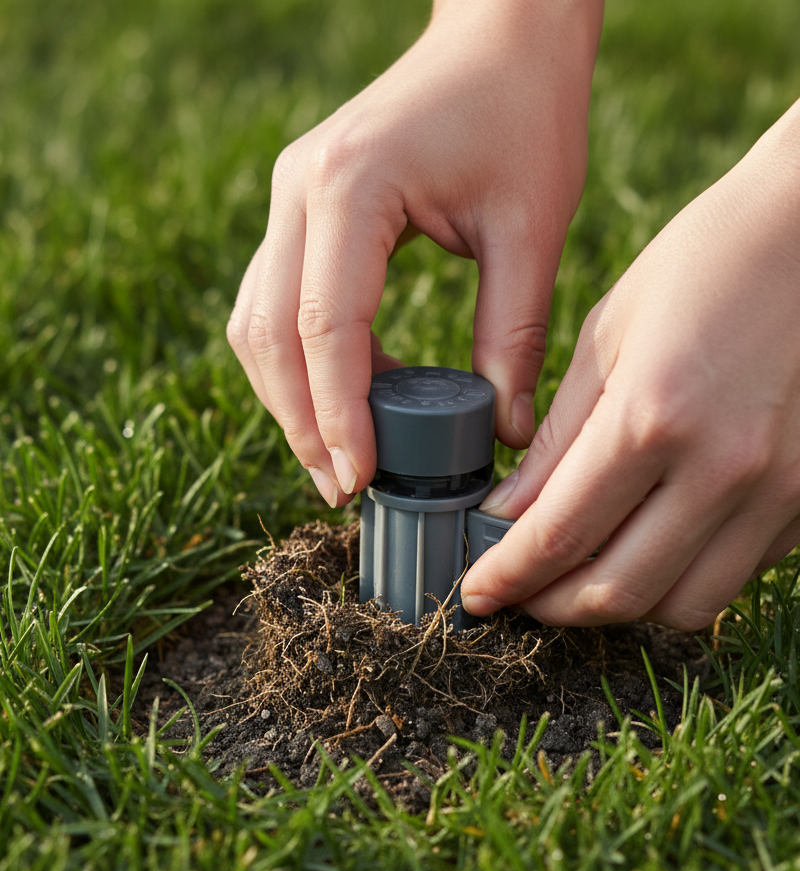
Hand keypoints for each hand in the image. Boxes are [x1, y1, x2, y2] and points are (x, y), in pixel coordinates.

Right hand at [226, 0, 602, 506]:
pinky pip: (275, 302)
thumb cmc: (524, 114)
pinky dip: (299, 361)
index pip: (325, 325)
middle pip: (270, 334)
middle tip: (343, 487)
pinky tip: (344, 400)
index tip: (360, 478)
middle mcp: (299, 190)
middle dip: (301, 421)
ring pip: (256, 323)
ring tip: (339, 458)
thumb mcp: (532, 230)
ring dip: (289, 398)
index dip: (337, 414)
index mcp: (351, 187)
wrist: (501, 35)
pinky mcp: (299, 209)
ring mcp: (289, 197)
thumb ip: (512, 335)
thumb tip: (503, 432)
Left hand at [462, 99, 799, 630]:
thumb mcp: (606, 336)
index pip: (560, 535)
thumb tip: (508, 513)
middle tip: (520, 595)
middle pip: (618, 591)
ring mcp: (778, 490)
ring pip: (681, 605)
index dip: (508, 578)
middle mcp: (722, 468)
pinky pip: (733, 575)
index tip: (477, 595)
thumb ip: (557, 437)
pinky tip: (649, 543)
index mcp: (653, 415)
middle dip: (553, 607)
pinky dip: (679, 577)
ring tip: (581, 576)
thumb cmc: (703, 264)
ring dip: (619, 605)